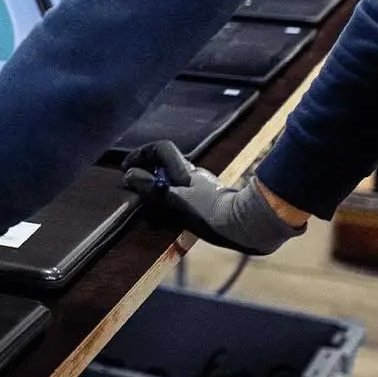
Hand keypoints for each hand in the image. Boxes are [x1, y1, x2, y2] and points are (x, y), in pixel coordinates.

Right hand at [123, 141, 306, 255]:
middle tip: (135, 189)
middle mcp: (194, 174)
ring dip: (159, 189)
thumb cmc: (213, 213)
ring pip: (174, 181)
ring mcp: (203, 188)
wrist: (250, 228)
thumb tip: (129, 174)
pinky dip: (172, 201)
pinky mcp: (211, 202)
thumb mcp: (178, 202)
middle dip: (147, 173)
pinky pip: (184, 195)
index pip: (161, 148)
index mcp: (186, 171)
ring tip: (150, 208)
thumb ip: (153, 188)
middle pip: (166, 164)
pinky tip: (171, 218)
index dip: (142, 154)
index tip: (127, 168)